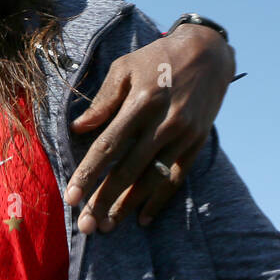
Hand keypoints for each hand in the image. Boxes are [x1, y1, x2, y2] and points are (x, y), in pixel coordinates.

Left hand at [66, 23, 234, 232]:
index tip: (71, 197)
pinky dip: (159, 200)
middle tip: (85, 226)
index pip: (108, 147)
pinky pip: (176, 177)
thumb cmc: (157, 58)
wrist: (208, 53)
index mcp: (140, 103)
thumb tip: (78, 129)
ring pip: (152, 179)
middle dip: (104, 200)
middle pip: (128, 170)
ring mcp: (183, 135)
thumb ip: (103, 101)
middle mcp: (163, 123)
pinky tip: (143, 218)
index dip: (88, 174)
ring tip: (108, 226)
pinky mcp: (197, 143)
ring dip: (128, 206)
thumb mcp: (125, 68)